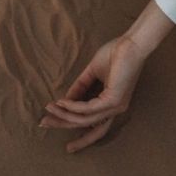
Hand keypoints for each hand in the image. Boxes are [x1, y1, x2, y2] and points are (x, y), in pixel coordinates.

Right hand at [39, 34, 147, 153]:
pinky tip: (61, 102)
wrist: (131, 44)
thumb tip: (64, 100)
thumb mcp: (92, 72)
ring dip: (64, 115)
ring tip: (49, 110)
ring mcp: (115, 106)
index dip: (77, 131)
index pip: (95, 126)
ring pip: (84, 119)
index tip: (57, 130)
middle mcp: (115, 109)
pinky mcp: (113, 100)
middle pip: (87, 127)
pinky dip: (72, 107)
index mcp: (112, 104)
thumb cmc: (116, 54)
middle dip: (65, 126)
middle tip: (44, 124)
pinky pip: (88, 108)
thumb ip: (80, 87)